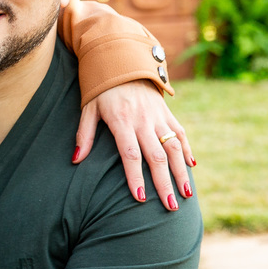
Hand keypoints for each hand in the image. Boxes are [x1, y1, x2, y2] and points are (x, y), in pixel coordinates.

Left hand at [74, 79, 193, 210]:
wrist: (123, 61)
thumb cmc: (101, 90)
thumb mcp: (88, 109)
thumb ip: (83, 135)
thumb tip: (76, 160)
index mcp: (122, 121)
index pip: (130, 155)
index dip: (135, 177)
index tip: (140, 198)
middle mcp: (143, 120)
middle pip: (156, 156)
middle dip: (164, 183)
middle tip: (170, 207)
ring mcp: (158, 116)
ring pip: (174, 147)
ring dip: (181, 172)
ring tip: (185, 195)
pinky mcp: (167, 112)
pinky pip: (180, 133)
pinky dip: (187, 151)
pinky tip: (191, 168)